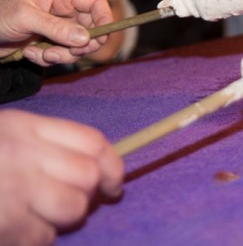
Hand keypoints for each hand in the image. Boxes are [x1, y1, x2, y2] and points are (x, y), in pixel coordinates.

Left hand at [0, 0, 112, 65]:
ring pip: (77, 45)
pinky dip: (48, 58)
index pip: (95, 2)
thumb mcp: (26, 17)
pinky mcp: (49, 42)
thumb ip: (56, 28)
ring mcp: (57, 27)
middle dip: (82, 44)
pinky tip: (29, 54)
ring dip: (62, 54)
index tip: (103, 38)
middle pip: (91, 27)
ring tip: (42, 54)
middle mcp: (63, 9)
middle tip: (73, 52)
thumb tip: (85, 39)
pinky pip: (62, 54)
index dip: (104, 18)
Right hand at [0, 109, 123, 245]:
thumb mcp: (5, 135)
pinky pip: (42, 238)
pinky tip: (11, 229)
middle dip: (87, 195)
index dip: (112, 166)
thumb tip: (99, 174)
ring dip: (61, 219)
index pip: (92, 142)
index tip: (113, 183)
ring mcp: (11, 191)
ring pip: (72, 210)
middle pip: (87, 177)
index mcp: (24, 127)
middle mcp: (21, 155)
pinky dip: (33, 238)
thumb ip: (47, 145)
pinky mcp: (4, 225)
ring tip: (34, 215)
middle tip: (66, 203)